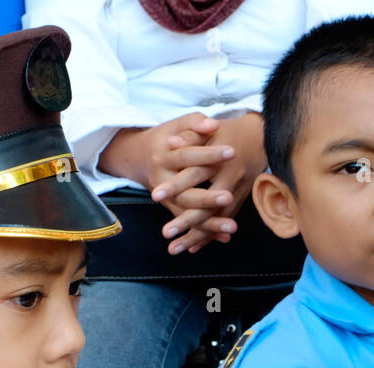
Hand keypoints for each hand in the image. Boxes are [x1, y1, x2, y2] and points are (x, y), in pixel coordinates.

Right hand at [98, 112, 235, 238]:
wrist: (141, 157)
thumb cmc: (166, 138)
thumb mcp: (176, 125)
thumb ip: (194, 123)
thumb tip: (213, 124)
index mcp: (164, 156)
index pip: (188, 156)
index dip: (208, 154)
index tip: (232, 151)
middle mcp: (162, 180)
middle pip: (185, 193)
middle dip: (207, 198)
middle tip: (228, 197)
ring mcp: (167, 198)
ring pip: (187, 213)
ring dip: (209, 224)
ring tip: (232, 228)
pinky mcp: (173, 209)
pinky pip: (189, 224)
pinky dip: (205, 232)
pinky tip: (224, 238)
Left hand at [160, 111, 266, 253]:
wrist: (261, 138)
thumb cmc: (230, 132)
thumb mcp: (211, 130)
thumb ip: (191, 136)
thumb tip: (171, 143)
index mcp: (219, 160)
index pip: (194, 174)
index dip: (176, 185)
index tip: (155, 196)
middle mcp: (229, 179)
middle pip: (206, 204)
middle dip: (186, 220)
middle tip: (166, 233)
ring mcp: (237, 192)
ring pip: (215, 218)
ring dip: (195, 236)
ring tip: (173, 249)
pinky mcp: (240, 200)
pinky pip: (223, 221)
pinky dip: (209, 236)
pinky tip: (192, 248)